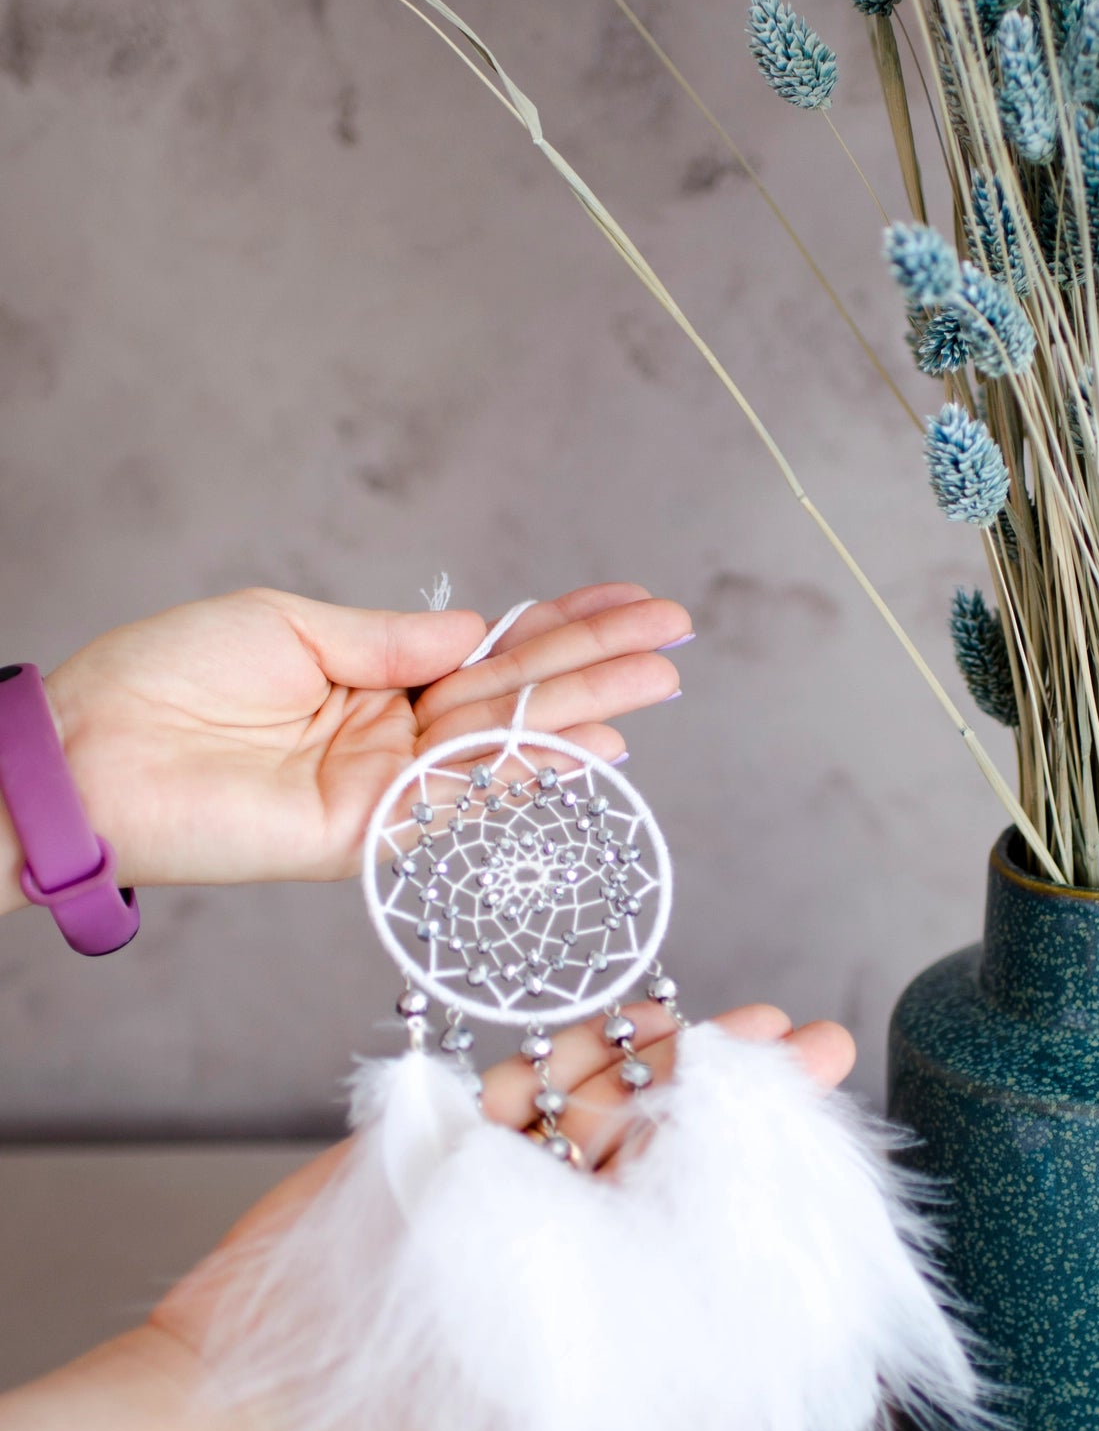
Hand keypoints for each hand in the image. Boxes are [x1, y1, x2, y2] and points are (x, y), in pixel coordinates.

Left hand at [0, 582, 689, 911]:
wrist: (91, 749)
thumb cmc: (168, 677)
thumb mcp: (290, 625)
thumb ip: (391, 639)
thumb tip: (479, 629)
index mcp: (371, 675)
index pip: (487, 649)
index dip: (558, 622)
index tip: (628, 597)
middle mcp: (389, 734)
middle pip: (513, 695)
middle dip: (595, 662)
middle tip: (676, 635)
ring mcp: (383, 786)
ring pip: (504, 743)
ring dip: (585, 711)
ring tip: (661, 679)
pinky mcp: (364, 834)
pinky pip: (460, 801)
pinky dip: (527, 773)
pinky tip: (589, 749)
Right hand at [152, 1005, 856, 1430]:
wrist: (256, 1395)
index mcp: (605, 1285)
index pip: (704, 1212)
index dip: (765, 1164)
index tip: (822, 1124)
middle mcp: (566, 1226)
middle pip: (667, 1140)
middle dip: (739, 1088)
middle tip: (812, 1040)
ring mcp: (507, 1175)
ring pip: (598, 1098)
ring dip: (662, 1057)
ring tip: (736, 1023)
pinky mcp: (442, 1139)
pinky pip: (513, 1087)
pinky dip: (563, 1058)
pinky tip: (614, 1033)